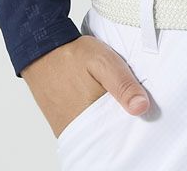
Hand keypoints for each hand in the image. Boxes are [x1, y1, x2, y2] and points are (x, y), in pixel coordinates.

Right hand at [21, 34, 150, 138]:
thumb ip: (123, 84)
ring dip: (108, 119)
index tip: (143, 106)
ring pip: (98, 132)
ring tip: (114, 100)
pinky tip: (101, 104)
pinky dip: (95, 120)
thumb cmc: (72, 56)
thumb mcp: (103, 62)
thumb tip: (142, 107)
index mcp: (92, 117)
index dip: (135, 118)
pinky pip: (85, 129)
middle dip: (122, 119)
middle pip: (110, 133)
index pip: (122, 130)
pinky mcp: (63, 126)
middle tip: (128, 100)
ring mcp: (69, 130)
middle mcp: (79, 130)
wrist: (42, 52)